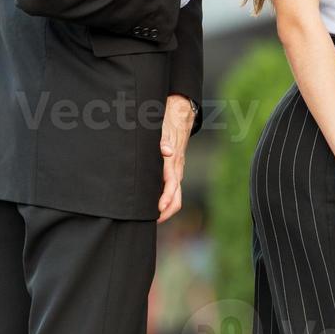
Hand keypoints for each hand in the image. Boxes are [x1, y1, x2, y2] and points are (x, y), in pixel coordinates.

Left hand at [157, 94, 194, 222]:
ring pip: (176, 193)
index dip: (165, 199)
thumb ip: (163, 140)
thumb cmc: (168, 121)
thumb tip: (166, 152)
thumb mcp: (163, 128)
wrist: (181, 113)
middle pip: (177, 196)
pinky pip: (172, 187)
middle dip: (167, 210)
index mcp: (174, 161)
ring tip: (153, 217)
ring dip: (167, 206)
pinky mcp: (174, 169)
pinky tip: (156, 203)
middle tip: (154, 220)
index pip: (172, 185)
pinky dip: (166, 198)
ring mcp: (177, 169)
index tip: (158, 210)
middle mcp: (177, 168)